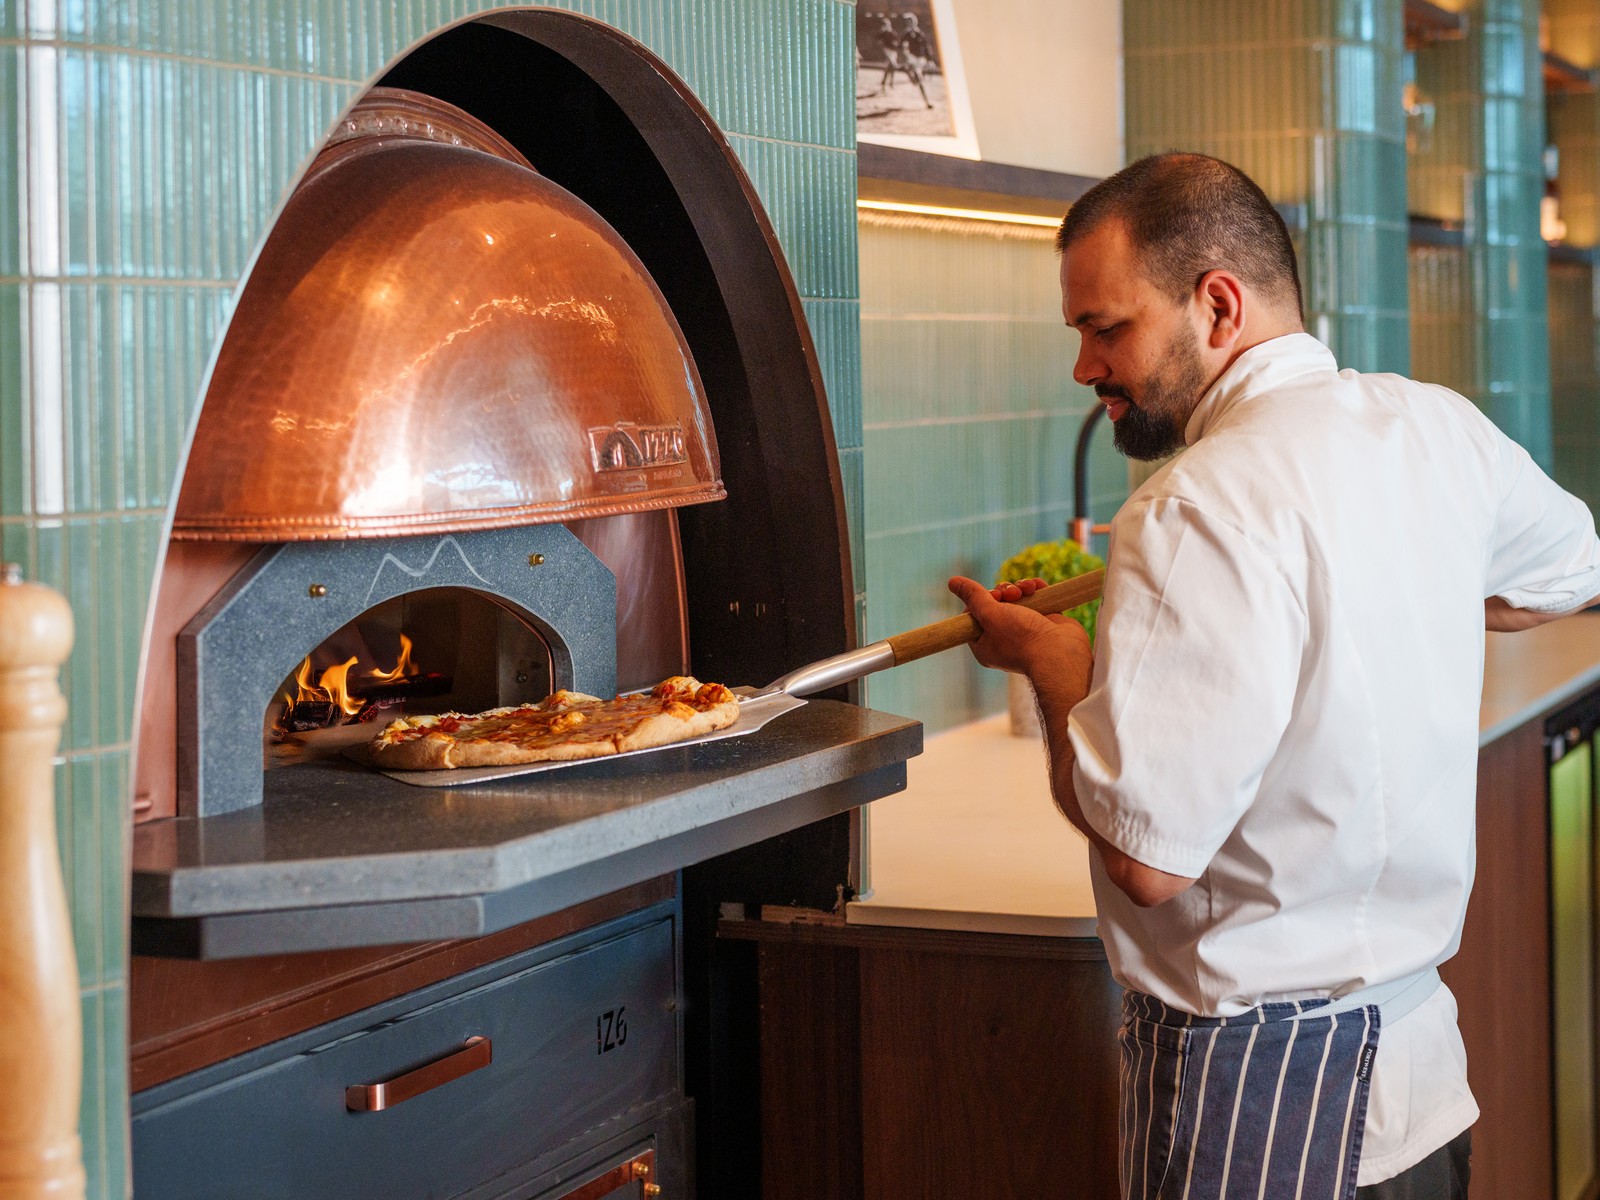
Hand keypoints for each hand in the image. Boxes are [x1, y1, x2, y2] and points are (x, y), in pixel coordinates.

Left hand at [948, 575, 1091, 681]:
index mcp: (986, 644)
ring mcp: (1027, 629)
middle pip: (996, 604)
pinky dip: (1035, 589)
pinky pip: (1036, 597)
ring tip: (1025, 591)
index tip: (987, 597)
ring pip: (1016, 598)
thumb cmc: (1022, 640)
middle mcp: (1005, 638)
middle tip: (1010, 595)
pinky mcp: (1045, 621)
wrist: (1060, 654)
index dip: (979, 602)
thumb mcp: (991, 615)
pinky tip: (1036, 586)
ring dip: (1018, 588)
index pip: (974, 617)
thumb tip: (953, 582)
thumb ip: (974, 597)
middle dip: (1002, 592)